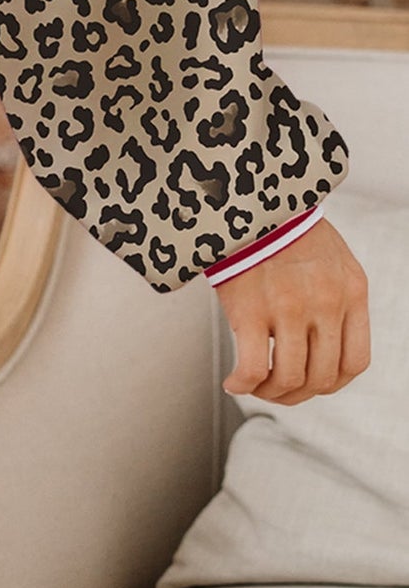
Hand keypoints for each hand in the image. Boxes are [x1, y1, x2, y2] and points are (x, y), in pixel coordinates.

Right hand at [215, 218, 369, 404]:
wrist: (246, 194)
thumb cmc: (282, 222)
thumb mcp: (330, 256)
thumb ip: (336, 296)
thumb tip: (322, 339)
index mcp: (351, 290)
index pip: (355, 362)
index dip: (331, 382)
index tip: (311, 382)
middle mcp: (326, 302)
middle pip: (322, 377)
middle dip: (297, 393)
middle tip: (276, 389)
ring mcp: (289, 308)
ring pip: (290, 379)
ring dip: (271, 393)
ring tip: (254, 385)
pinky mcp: (250, 310)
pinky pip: (253, 368)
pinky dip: (243, 384)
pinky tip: (233, 382)